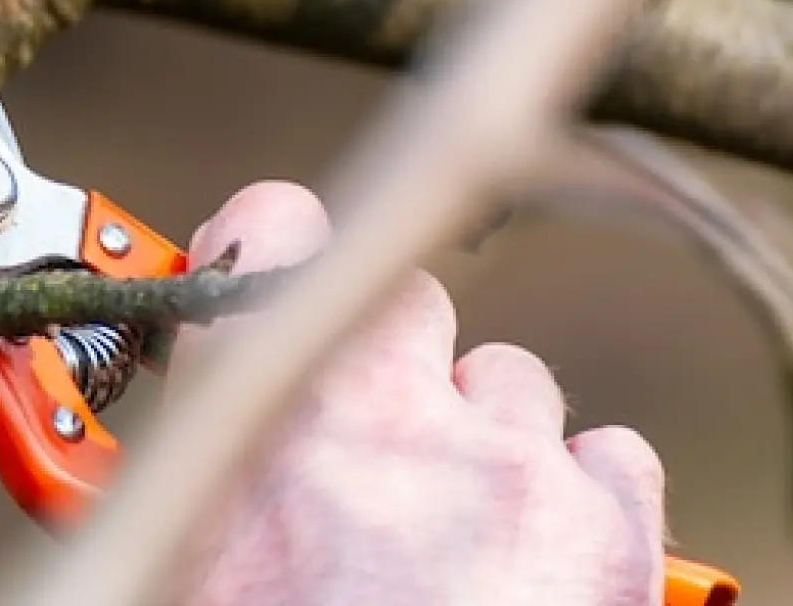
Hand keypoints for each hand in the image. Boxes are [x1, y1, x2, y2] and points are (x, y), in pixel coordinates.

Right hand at [174, 182, 667, 605]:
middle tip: (368, 448)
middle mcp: (382, 403)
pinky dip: (580, 499)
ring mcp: (507, 457)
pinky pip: (609, 455)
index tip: (267, 274)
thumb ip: (192, 465)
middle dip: (391, 361)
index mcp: (251, 406)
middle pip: (402, 297)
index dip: (270, 246)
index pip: (273, 225)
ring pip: (509, 383)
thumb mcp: (182, 557)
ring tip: (451, 542)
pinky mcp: (610, 525)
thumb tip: (191, 420)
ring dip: (483, 445)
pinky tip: (537, 567)